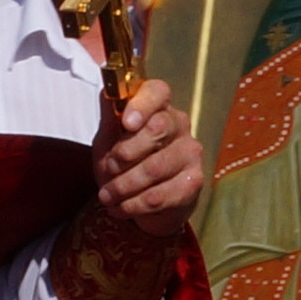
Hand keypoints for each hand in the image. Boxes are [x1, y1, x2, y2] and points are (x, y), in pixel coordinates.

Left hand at [93, 77, 206, 231]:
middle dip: (125, 153)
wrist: (140, 202)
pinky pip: (160, 195)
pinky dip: (133, 205)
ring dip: (123, 186)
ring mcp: (190, 153)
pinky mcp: (193, 182)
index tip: (126, 122)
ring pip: (155, 168)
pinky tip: (121, 208)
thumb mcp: (109, 139)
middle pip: (158, 128)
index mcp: (157, 107)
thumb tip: (108, 90)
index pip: (158, 91)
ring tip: (107, 196)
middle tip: (107, 168)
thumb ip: (110, 117)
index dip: (142, 104)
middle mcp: (179, 125)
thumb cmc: (124, 163)